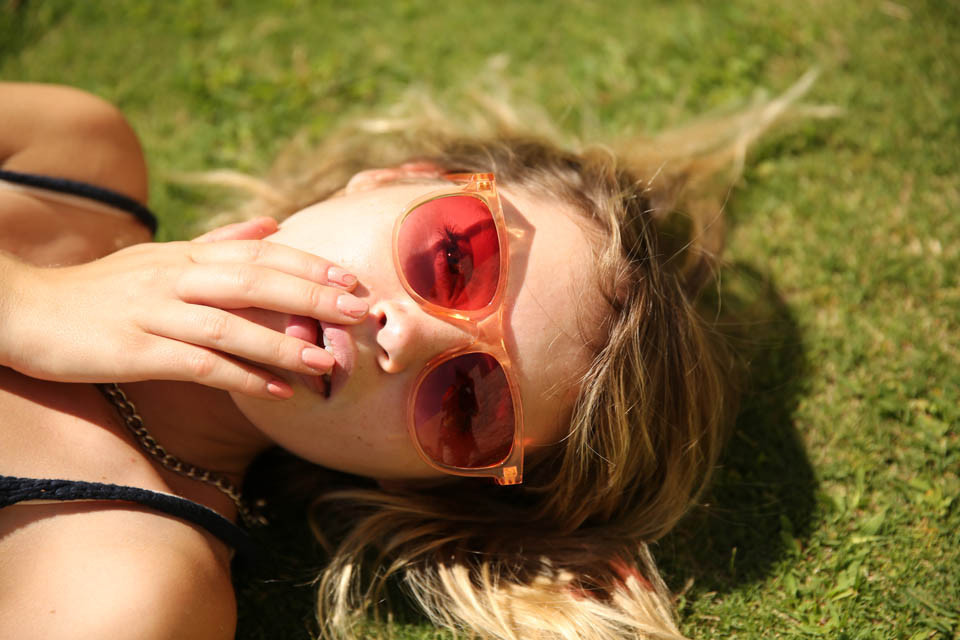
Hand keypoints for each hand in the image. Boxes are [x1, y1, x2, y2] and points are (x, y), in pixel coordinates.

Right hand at [2, 218, 366, 398]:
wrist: (21, 307)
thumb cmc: (100, 288)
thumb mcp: (160, 257)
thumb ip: (218, 242)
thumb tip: (272, 224)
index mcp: (185, 256)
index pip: (258, 254)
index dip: (307, 265)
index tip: (351, 278)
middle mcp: (174, 278)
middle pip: (253, 281)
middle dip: (310, 295)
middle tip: (359, 310)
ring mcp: (153, 314)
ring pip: (228, 325)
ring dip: (281, 343)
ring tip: (326, 360)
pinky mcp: (134, 351)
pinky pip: (197, 365)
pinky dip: (240, 378)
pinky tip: (277, 392)